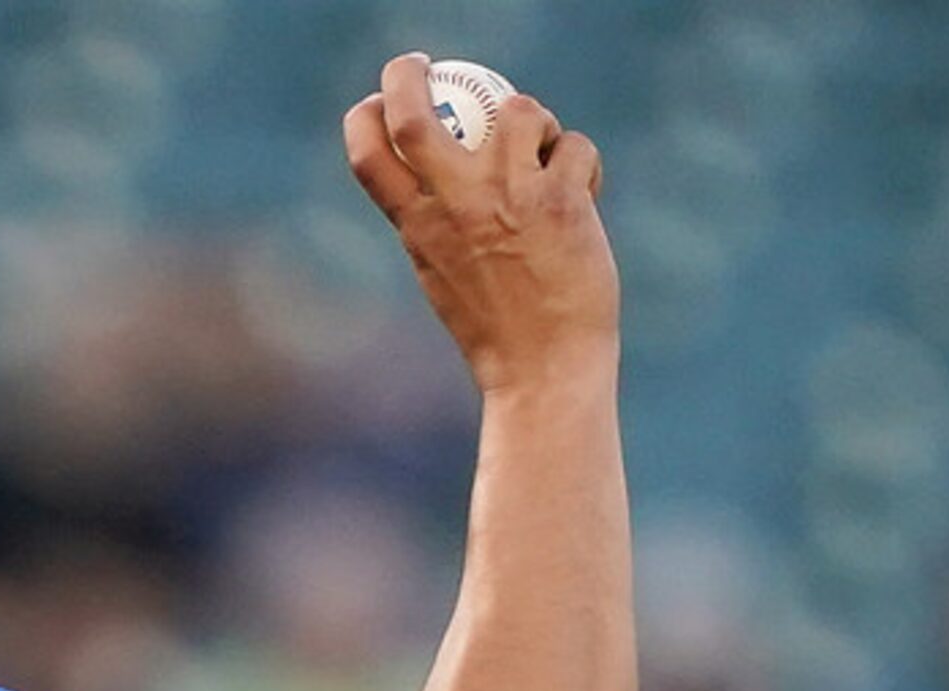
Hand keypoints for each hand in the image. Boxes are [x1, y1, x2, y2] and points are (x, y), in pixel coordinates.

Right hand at [344, 54, 616, 392]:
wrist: (543, 368)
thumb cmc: (494, 330)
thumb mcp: (440, 274)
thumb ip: (433, 220)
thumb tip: (431, 175)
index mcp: (417, 227)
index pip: (369, 154)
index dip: (365, 114)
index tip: (375, 100)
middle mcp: (455, 205)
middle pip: (414, 113)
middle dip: (406, 75)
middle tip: (421, 63)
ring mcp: (508, 197)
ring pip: (519, 111)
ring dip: (536, 121)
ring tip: (544, 150)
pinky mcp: (561, 199)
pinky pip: (574, 147)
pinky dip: (581, 160)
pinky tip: (584, 191)